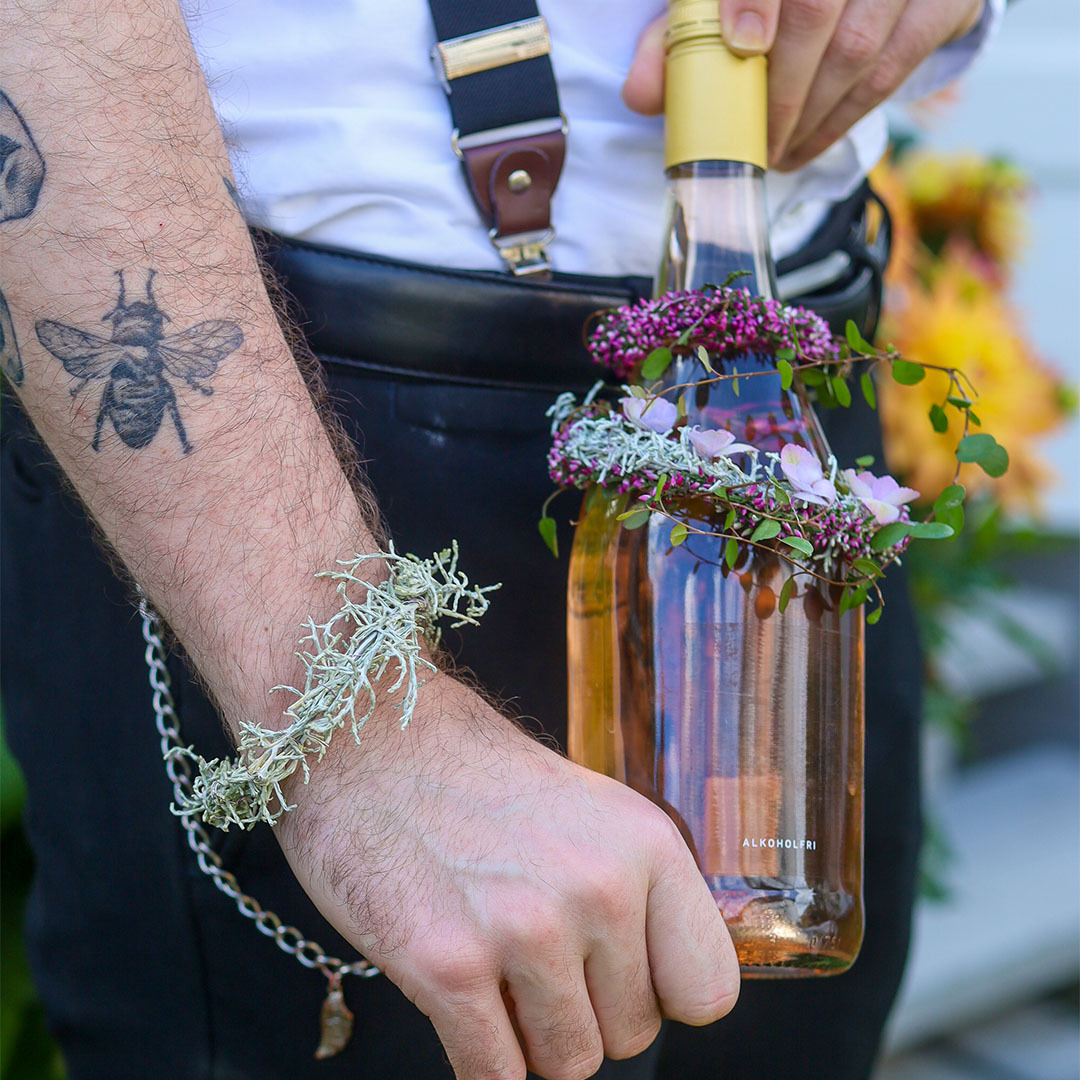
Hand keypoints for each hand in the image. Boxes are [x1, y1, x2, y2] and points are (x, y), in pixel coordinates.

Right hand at [276, 671, 738, 1079]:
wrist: (369, 737)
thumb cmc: (476, 777)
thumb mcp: (590, 811)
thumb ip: (638, 892)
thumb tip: (673, 985)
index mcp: (645, 844)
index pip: (708, 988)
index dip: (659, 992)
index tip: (618, 974)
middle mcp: (598, 886)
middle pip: (631, 1035)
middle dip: (582, 1010)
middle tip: (530, 952)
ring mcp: (524, 928)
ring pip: (567, 1064)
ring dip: (528, 1034)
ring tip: (491, 963)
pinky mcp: (447, 965)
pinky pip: (495, 1078)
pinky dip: (479, 1057)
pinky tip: (457, 997)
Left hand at [623, 0, 984, 169]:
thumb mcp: (718, 1)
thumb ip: (677, 38)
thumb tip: (641, 95)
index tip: (744, 44)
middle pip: (817, 11)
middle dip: (780, 90)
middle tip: (755, 144)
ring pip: (856, 48)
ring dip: (810, 116)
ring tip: (776, 154)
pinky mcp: (945, 1)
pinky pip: (894, 67)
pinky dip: (845, 117)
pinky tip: (809, 145)